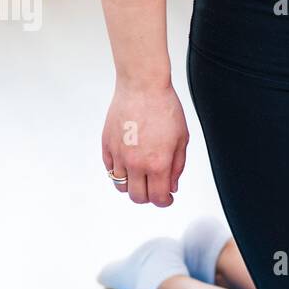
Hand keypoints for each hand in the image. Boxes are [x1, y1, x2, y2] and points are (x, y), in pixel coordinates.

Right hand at [101, 81, 188, 206]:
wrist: (142, 86)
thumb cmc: (165, 108)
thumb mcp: (181, 139)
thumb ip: (177, 166)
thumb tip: (171, 187)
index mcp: (158, 163)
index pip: (157, 198)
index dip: (164, 202)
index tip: (167, 198)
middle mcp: (136, 163)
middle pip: (137, 197)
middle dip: (148, 197)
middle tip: (155, 188)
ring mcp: (118, 154)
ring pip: (121, 186)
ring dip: (132, 185)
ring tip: (141, 175)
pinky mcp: (106, 145)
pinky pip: (110, 169)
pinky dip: (119, 171)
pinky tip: (130, 163)